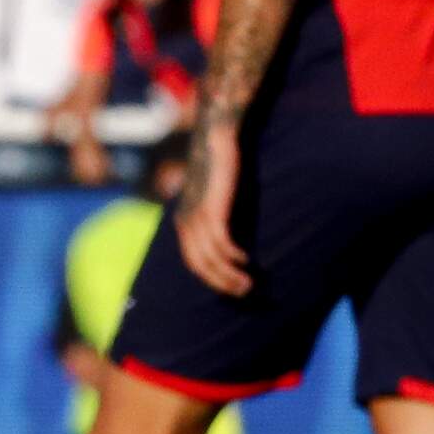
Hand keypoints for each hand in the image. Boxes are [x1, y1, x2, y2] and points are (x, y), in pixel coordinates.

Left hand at [173, 136, 248, 295]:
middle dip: (221, 284)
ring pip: (210, 258)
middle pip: (199, 266)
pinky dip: (232, 256)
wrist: (214, 138)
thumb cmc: (220, 168)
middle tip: (244, 295)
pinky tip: (245, 261)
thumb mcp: (215, 197)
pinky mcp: (211, 208)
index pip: (193, 262)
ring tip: (249, 285)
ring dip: (230, 275)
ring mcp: (196, 216)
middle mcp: (186, 221)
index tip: (232, 290)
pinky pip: (220, 242)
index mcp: (185, 221)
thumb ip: (219, 216)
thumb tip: (233, 236)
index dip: (211, 280)